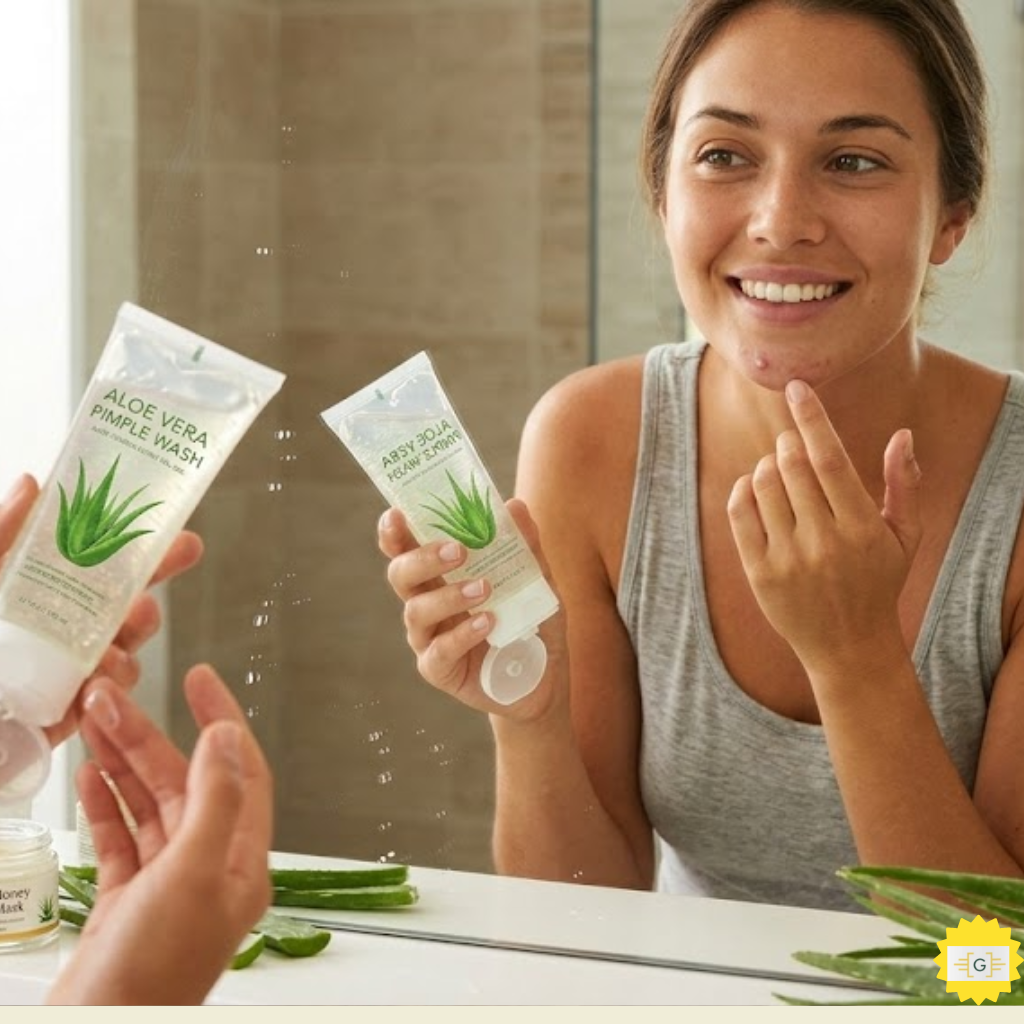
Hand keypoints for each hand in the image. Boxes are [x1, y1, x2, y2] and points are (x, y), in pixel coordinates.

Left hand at [0, 474, 203, 746]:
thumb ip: (1, 535)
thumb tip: (32, 484)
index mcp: (36, 592)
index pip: (98, 565)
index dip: (141, 547)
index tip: (176, 533)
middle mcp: (58, 629)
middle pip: (125, 606)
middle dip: (152, 591)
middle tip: (168, 574)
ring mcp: (66, 672)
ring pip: (126, 651)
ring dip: (133, 639)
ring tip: (119, 638)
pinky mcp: (67, 713)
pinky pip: (109, 699)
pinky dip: (111, 688)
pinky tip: (94, 681)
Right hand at [46, 665, 272, 1005]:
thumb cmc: (150, 977)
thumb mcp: (191, 876)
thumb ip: (214, 802)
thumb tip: (227, 740)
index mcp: (240, 862)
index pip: (241, 771)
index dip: (221, 721)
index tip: (200, 681)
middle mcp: (209, 870)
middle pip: (183, 784)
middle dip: (148, 738)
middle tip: (113, 698)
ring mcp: (167, 887)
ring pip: (148, 807)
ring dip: (122, 763)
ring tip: (93, 722)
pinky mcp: (129, 904)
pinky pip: (121, 840)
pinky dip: (105, 805)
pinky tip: (90, 776)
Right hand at [378, 499, 565, 718]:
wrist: (546, 678)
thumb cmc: (531, 623)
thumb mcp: (537, 581)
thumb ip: (526, 547)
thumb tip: (515, 505)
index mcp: (440, 577)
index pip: (407, 549)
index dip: (394, 533)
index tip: (396, 514)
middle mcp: (427, 604)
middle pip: (401, 575)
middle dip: (421, 559)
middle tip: (457, 550)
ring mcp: (429, 639)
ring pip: (416, 612)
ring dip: (448, 596)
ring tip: (484, 588)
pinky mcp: (439, 670)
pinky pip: (439, 651)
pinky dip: (461, 633)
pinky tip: (487, 622)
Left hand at [727, 380, 921, 673]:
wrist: (847, 646)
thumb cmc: (877, 582)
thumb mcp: (903, 537)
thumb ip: (902, 485)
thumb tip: (902, 435)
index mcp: (861, 527)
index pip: (830, 459)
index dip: (811, 418)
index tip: (796, 386)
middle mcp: (823, 541)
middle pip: (792, 466)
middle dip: (788, 444)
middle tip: (792, 446)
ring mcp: (787, 558)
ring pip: (763, 483)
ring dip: (768, 465)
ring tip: (780, 472)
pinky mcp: (759, 572)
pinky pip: (740, 511)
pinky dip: (745, 489)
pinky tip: (757, 489)